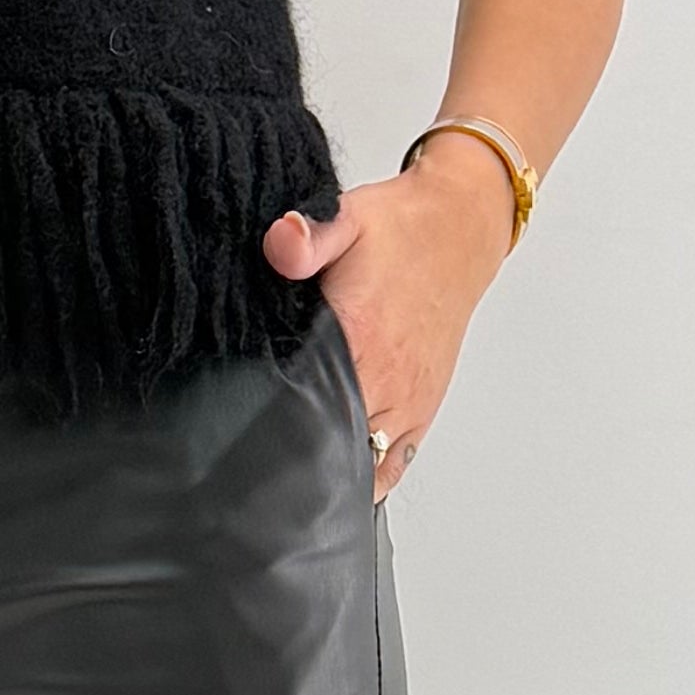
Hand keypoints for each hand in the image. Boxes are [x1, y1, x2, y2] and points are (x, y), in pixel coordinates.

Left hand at [260, 138, 512, 497]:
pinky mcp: (422, 409)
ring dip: (325, 464)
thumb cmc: (400, 229)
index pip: (301, 401)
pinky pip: (394, 463)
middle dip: (286, 451)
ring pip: (360, 461)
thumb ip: (308, 237)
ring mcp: (407, 400)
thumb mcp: (348, 218)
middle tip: (247, 460)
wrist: (459, 232)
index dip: (265, 420)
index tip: (235, 430)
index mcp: (359, 335)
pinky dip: (365, 475)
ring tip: (284, 473)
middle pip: (326, 440)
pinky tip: (335, 476)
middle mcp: (387, 377)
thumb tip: (279, 242)